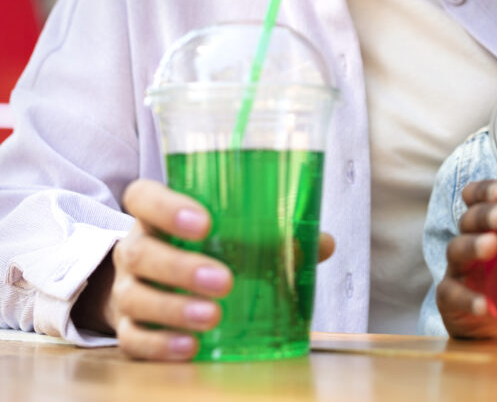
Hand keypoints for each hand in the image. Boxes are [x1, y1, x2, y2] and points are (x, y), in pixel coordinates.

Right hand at [72, 180, 334, 360]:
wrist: (151, 283)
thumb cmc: (202, 249)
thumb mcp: (230, 234)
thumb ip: (272, 235)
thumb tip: (322, 244)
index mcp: (156, 215)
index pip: (144, 197)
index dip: (167, 207)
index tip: (204, 223)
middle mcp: (134, 248)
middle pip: (141, 252)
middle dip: (181, 267)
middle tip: (224, 281)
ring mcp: (126, 289)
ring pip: (136, 297)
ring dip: (175, 308)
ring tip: (213, 317)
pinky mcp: (127, 327)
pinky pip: (134, 338)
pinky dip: (161, 345)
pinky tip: (191, 347)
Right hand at [435, 180, 496, 339]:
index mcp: (487, 228)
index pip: (476, 200)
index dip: (485, 190)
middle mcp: (469, 245)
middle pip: (467, 221)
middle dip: (484, 213)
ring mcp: (457, 272)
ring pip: (456, 250)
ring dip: (472, 245)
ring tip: (491, 246)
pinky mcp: (451, 302)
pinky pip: (452, 295)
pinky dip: (467, 298)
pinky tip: (484, 304)